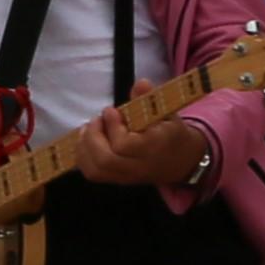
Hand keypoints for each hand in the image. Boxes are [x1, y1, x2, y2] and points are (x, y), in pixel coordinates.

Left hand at [71, 99, 204, 189]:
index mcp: (152, 149)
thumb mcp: (167, 113)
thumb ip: (150, 99)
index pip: (123, 146)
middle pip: (105, 161)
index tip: (110, 110)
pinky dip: (83, 157)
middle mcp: (137, 167)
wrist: (181, 161)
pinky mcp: (117, 180)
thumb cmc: (171, 133)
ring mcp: (126, 177)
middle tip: (95, 120)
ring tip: (87, 130)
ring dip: (84, 148)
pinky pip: (94, 174)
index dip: (112, 127)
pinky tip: (86, 141)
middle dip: (92, 138)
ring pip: (96, 171)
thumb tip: (141, 83)